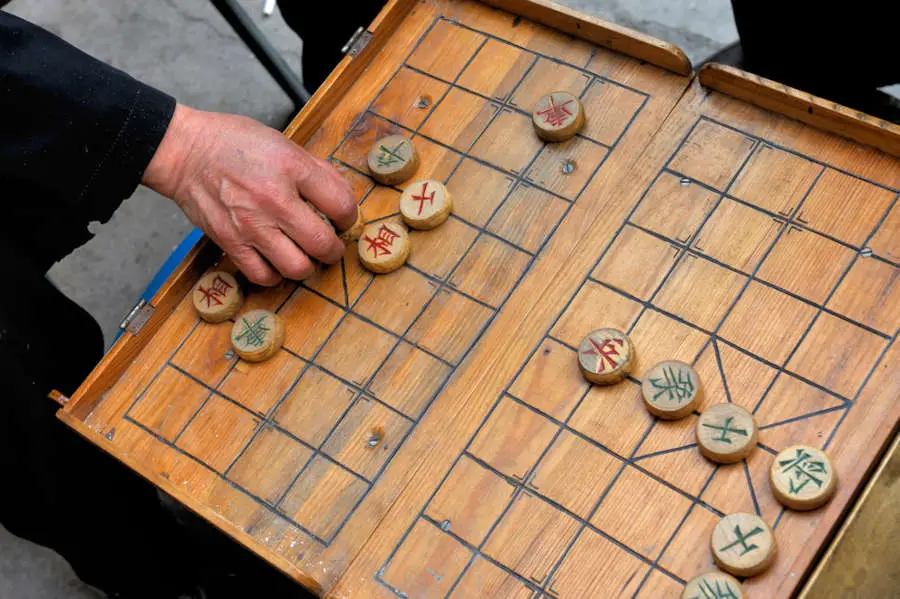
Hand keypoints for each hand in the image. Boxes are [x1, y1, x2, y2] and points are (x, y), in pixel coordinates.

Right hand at [142, 104, 355, 285]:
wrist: (184, 151)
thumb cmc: (233, 144)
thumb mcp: (283, 143)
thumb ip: (316, 170)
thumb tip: (342, 196)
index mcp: (291, 168)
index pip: (341, 205)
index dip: (349, 217)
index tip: (342, 220)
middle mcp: (273, 199)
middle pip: (322, 244)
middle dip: (333, 250)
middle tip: (329, 246)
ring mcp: (250, 225)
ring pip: (297, 268)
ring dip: (307, 266)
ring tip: (304, 255)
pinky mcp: (230, 242)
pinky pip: (263, 275)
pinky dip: (276, 274)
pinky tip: (277, 262)